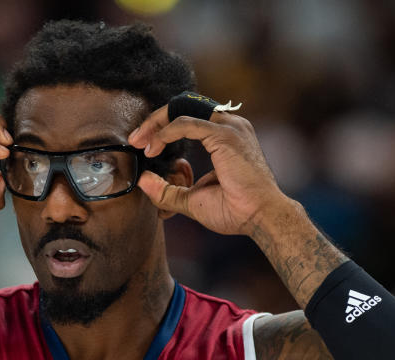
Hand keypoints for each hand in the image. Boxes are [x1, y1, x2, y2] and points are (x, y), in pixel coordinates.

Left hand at [128, 104, 290, 235]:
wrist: (260, 217)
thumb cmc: (235, 210)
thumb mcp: (191, 199)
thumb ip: (167, 190)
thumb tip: (143, 181)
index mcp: (225, 134)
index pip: (187, 116)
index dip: (161, 127)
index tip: (142, 145)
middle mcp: (229, 124)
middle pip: (182, 105)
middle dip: (154, 121)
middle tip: (134, 140)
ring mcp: (228, 126)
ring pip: (181, 108)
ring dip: (156, 124)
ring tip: (140, 143)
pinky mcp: (224, 135)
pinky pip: (185, 123)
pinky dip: (165, 133)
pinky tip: (154, 149)